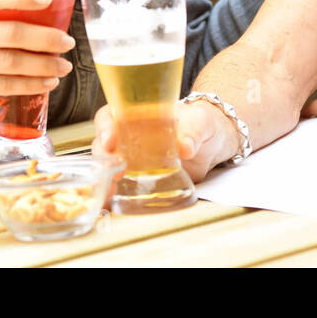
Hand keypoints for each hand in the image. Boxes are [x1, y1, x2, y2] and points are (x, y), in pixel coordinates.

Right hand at [92, 99, 240, 182]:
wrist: (213, 144)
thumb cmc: (201, 125)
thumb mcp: (200, 122)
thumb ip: (193, 131)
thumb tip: (185, 147)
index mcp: (137, 115)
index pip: (110, 116)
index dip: (105, 126)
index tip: (110, 140)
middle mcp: (129, 136)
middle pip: (103, 144)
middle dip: (103, 157)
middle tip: (116, 170)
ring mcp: (133, 158)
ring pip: (108, 166)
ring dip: (104, 178)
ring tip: (112, 191)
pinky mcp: (140, 178)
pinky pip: (120, 185)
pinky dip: (113, 193)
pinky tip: (113, 202)